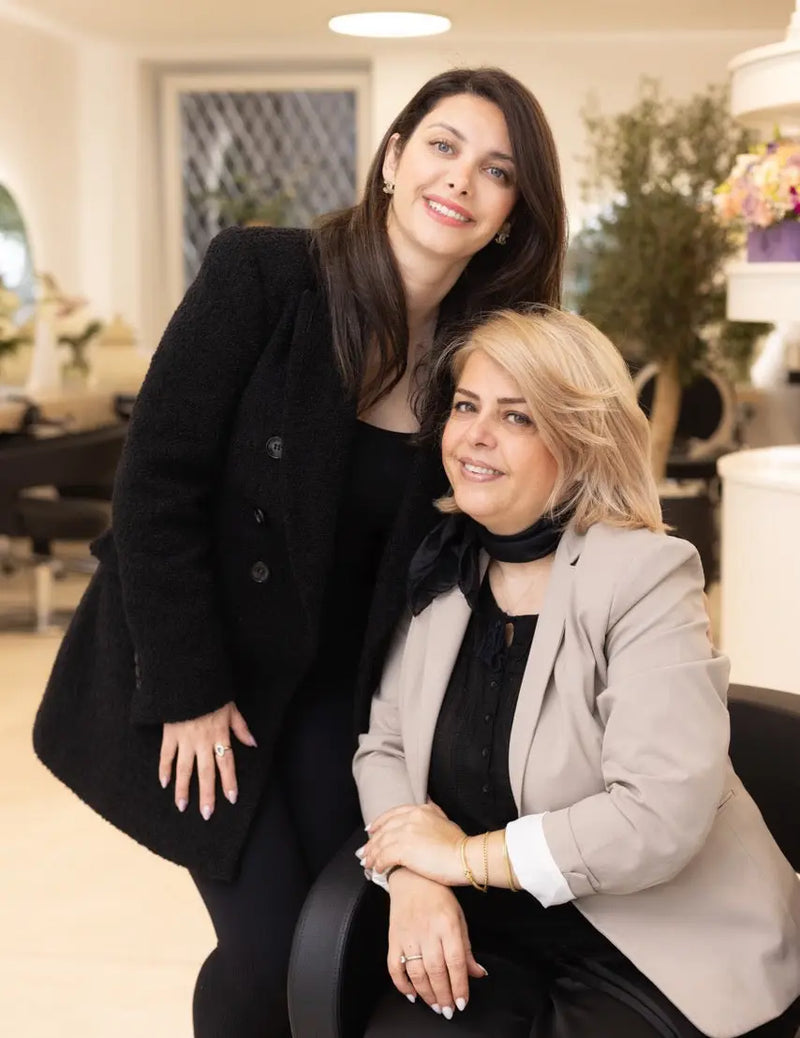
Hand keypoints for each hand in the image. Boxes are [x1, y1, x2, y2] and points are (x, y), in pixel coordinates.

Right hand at [159, 701, 256, 818]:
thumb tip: (253, 743)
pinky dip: (164, 770)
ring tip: (182, 807)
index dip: (229, 781)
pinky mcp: (170, 735)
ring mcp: (185, 739)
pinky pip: (166, 755)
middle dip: (207, 794)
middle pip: (206, 772)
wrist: (188, 679)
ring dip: (183, 789)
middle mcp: (203, 741)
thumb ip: (241, 727)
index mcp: (219, 735)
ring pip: (184, 769)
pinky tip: (164, 784)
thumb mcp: (231, 708)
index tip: (231, 798)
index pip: (226, 763)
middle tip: (207, 814)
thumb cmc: (212, 694)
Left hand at [359, 802, 465, 886]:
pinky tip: (378, 870)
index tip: (372, 830)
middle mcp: (411, 818)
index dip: (380, 823)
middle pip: (384, 829)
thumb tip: (428, 805)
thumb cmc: (460, 845)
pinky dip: (378, 864)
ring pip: (381, 844)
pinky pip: (384, 857)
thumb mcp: (446, 821)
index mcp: (421, 810)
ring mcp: (406, 833)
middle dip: (372, 842)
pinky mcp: (403, 849)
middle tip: (365, 852)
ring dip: (372, 855)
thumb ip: (434, 814)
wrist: (466, 857)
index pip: (393, 814)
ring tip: (368, 864)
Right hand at [386, 870, 486, 1017]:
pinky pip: (394, 967)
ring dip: (426, 994)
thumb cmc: (439, 895)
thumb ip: (466, 948)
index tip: (462, 1002)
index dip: (459, 985)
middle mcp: (427, 931)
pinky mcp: (393, 938)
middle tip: (449, 1010)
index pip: (455, 962)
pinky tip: (412, 993)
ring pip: (416, 972)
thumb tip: (477, 973)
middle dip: (444, 995)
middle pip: (436, 971)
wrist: (411, 876)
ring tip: (435, 1005)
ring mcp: (408, 935)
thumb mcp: (459, 917)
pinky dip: (402, 984)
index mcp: (447, 925)